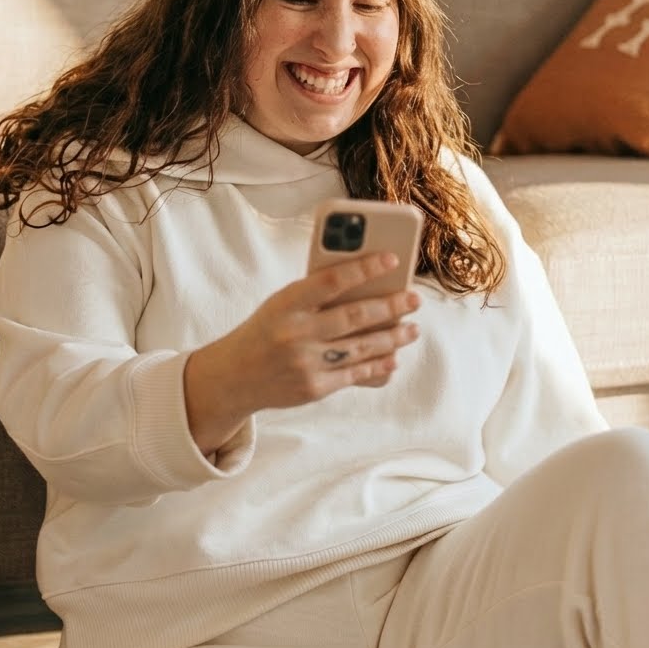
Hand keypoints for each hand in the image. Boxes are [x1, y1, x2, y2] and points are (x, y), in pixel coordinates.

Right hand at [184, 251, 420, 454]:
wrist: (233, 376)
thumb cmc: (266, 329)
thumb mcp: (281, 304)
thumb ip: (317, 297)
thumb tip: (369, 287)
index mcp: (286, 303)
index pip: (332, 280)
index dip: (365, 268)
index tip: (393, 260)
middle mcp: (295, 332)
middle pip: (355, 316)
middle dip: (391, 306)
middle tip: (414, 298)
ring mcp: (305, 363)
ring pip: (362, 347)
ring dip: (393, 337)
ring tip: (412, 329)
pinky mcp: (313, 388)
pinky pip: (355, 374)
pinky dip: (379, 365)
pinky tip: (394, 357)